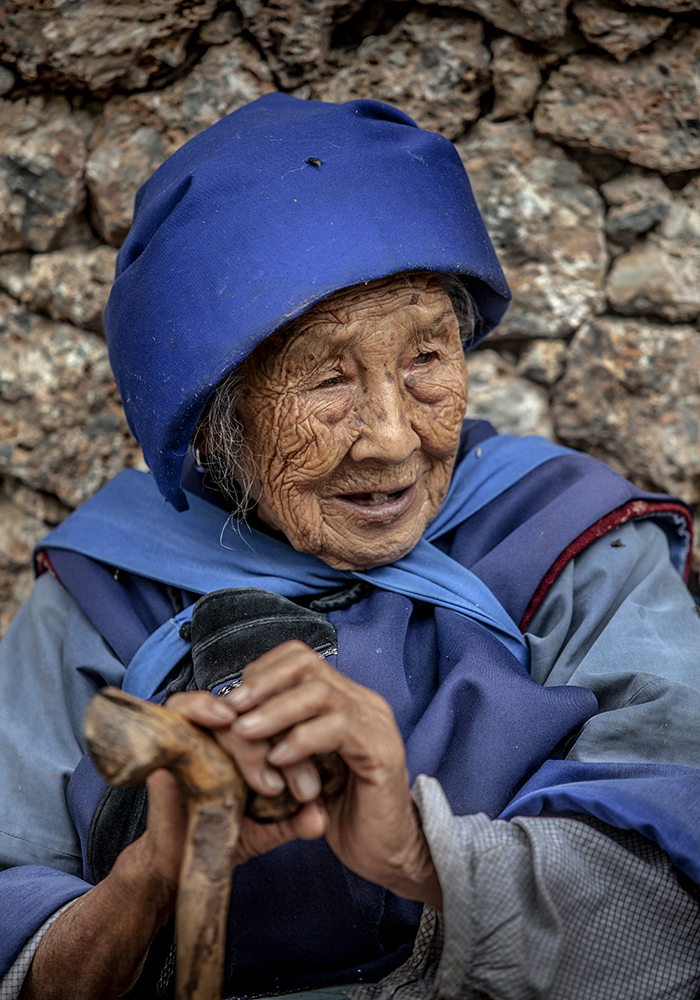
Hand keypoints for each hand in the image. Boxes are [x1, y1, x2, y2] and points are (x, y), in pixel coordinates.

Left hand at [169, 641, 441, 907]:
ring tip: (245, 732)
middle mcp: (364, 703)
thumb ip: (282, 738)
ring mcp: (376, 724)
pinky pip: (338, 729)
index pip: (300, 658)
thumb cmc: (342, 813)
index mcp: (346, 700)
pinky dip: (301, 740)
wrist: (389, 855)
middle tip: (230, 708)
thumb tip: (235, 719)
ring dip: (274, 711)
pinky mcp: (382, 752)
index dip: (262, 671)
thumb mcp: (304, 768)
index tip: (231, 699)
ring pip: (319, 693)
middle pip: (307, 664)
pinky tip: (278, 759)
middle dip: (262, 683)